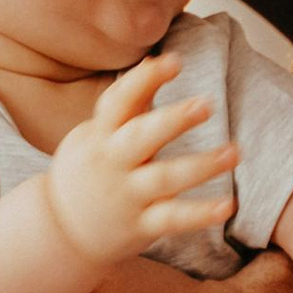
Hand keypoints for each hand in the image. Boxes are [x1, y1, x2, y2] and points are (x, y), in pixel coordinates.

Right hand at [43, 52, 238, 267]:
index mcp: (101, 135)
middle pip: (141, 137)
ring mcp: (126, 195)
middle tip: (206, 105)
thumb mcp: (95, 136)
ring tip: (233, 153)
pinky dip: (200, 214)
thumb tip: (154, 60)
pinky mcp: (141, 225)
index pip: (120, 101)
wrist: (58, 232)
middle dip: (172, 121)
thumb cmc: (87, 172)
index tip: (173, 60)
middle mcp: (112, 163)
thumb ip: (128, 104)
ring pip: (164, 178)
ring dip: (200, 166)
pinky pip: (172, 218)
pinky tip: (227, 205)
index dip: (145, 80)